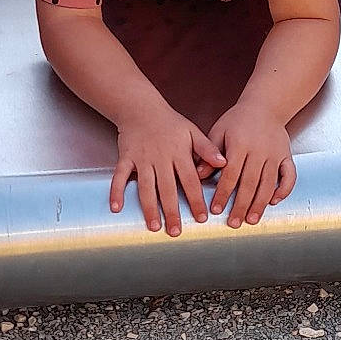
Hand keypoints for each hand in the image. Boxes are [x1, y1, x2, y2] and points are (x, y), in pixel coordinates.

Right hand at [111, 107, 225, 236]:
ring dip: (149, 208)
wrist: (141, 108)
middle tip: (176, 232)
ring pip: (145, 187)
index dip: (196, 200)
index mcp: (179, 153)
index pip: (190, 180)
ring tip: (153, 226)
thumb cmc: (169, 123)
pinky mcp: (125, 158)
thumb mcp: (192, 131)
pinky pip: (119, 176)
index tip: (201, 217)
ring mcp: (141, 159)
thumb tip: (224, 163)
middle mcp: (160, 158)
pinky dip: (116, 192)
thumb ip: (207, 149)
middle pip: (167, 188)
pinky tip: (116, 208)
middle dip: (172, 211)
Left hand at [207, 103, 296, 226]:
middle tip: (233, 223)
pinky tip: (274, 201)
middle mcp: (259, 150)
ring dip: (260, 204)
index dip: (223, 193)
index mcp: (240, 144)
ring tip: (252, 220)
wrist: (265, 106)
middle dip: (241, 205)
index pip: (230, 174)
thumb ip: (209, 153)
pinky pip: (289, 176)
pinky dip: (284, 190)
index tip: (216, 209)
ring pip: (268, 184)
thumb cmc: (238, 120)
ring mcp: (275, 154)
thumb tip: (197, 175)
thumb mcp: (219, 131)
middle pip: (250, 183)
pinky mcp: (286, 156)